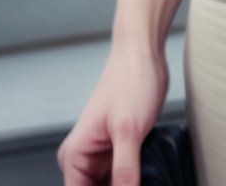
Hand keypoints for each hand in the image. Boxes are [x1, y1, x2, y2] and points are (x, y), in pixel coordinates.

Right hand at [57, 43, 168, 184]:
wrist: (144, 53)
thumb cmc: (130, 80)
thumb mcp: (128, 130)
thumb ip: (125, 170)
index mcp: (75, 156)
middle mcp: (84, 159)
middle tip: (140, 181)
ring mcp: (102, 155)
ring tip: (146, 177)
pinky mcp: (120, 150)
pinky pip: (124, 178)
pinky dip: (135, 181)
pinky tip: (150, 176)